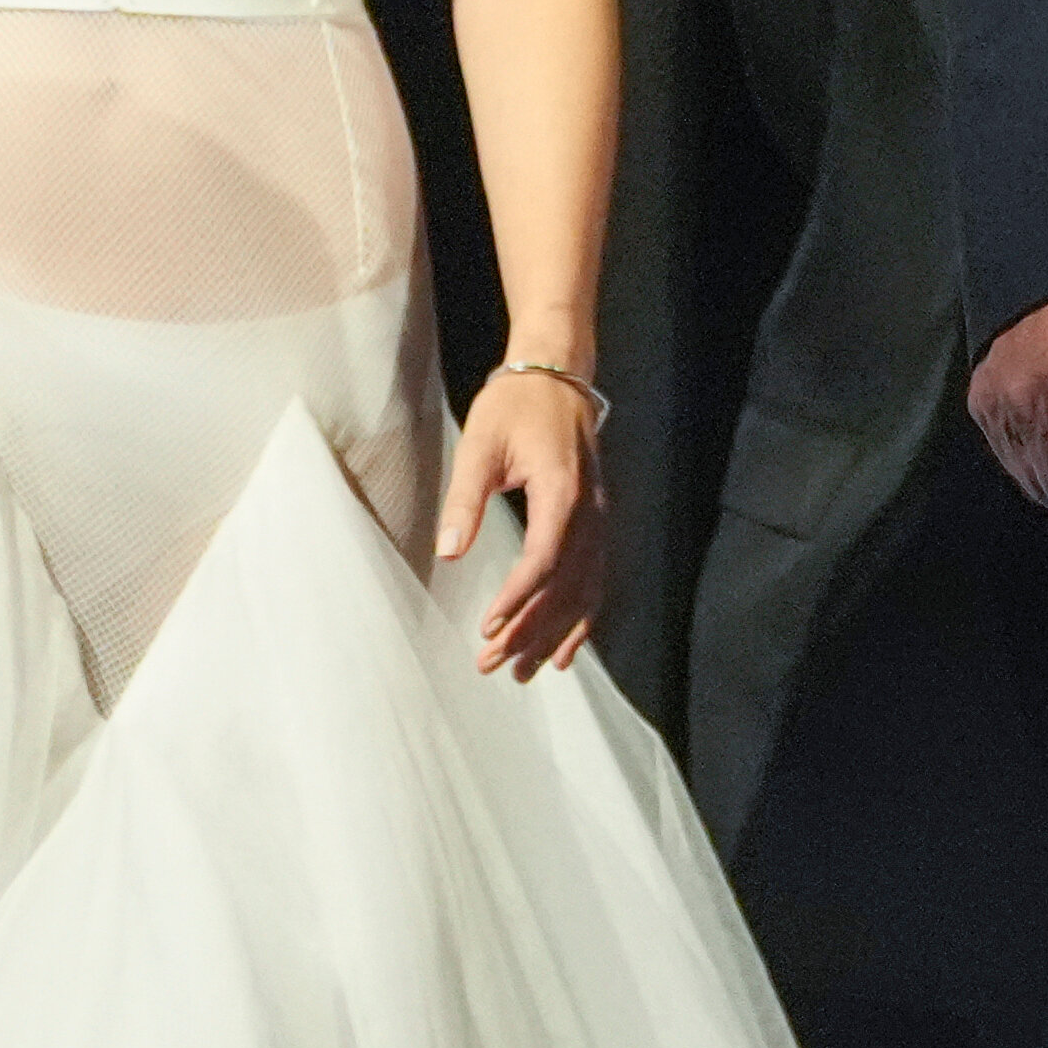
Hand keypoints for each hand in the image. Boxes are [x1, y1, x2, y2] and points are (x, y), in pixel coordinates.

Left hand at [437, 366, 607, 681]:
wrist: (557, 375)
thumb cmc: (515, 406)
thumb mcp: (480, 445)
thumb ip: (465, 500)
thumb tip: (449, 554)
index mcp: (562, 492)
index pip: (544, 560)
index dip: (518, 600)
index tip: (490, 628)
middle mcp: (590, 512)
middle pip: (566, 586)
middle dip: (530, 631)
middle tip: (493, 665)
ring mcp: (599, 519)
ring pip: (585, 591)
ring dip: (554, 634)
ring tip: (525, 672)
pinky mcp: (597, 522)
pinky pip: (596, 580)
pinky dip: (582, 620)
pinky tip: (564, 651)